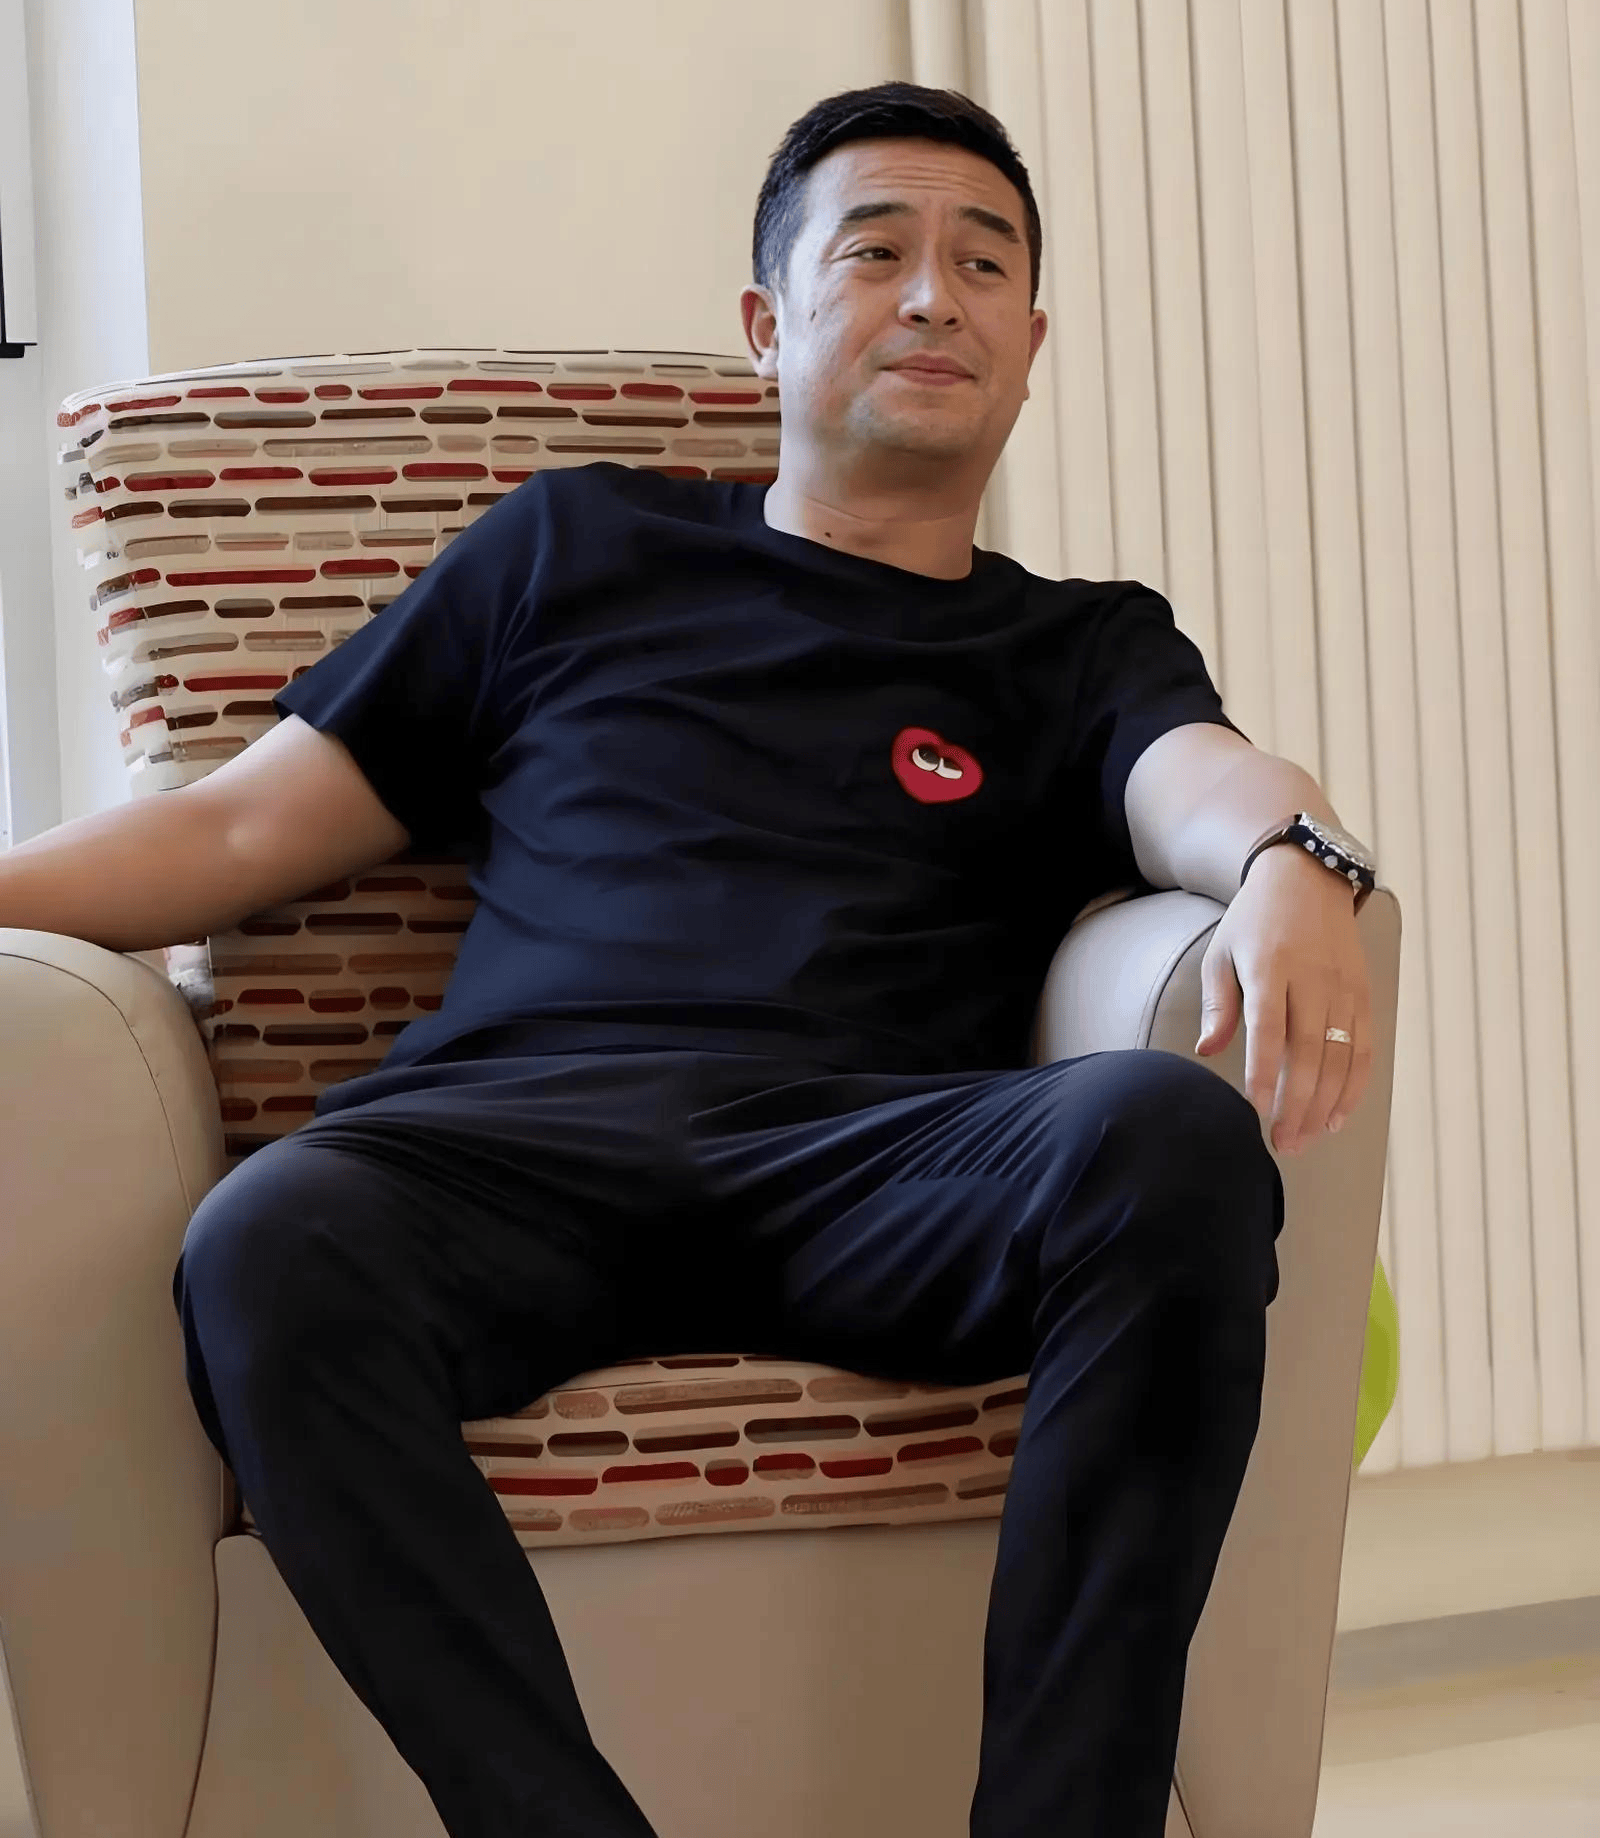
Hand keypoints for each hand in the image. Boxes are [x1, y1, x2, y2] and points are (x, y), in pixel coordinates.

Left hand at [1194, 846, 1372, 1154]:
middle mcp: (1313, 978)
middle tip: (1282, 1143)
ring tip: (1306, 1139)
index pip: (1270, 1027)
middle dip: (1297, 1103)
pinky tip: (1337, 1116)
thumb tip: (1206, 1051)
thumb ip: (1218, 1004)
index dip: (1264, 1071)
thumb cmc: (1254, 922)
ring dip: (1326, 1104)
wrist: (1306, 877)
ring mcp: (1345, 987)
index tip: (1256, 1110)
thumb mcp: (1223, 952)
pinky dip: (1354, 1086)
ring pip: (1342, 1056)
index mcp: (1271, 966)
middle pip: (1310, 1051)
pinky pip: (1365, 1047)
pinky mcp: (1364, 993)